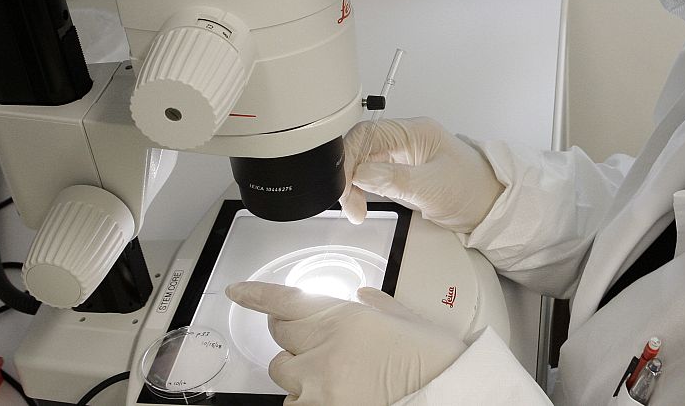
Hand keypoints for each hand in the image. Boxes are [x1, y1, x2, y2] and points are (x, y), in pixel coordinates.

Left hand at [226, 281, 466, 405]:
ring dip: (298, 373)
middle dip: (292, 337)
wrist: (446, 395)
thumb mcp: (406, 321)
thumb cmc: (434, 360)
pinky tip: (331, 396)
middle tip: (314, 345)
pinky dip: (308, 399)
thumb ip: (377, 306)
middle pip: (280, 338)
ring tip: (330, 378)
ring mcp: (317, 387)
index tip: (237, 291)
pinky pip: (296, 404)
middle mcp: (322, 349)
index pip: (284, 301)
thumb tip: (363, 297)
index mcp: (343, 317)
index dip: (255, 294)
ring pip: (283, 375)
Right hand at [337, 117, 502, 232]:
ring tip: (355, 208)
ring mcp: (403, 156)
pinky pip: (371, 176)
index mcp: (415, 132)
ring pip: (363, 162)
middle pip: (361, 147)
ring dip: (352, 184)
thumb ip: (394, 180)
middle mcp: (406, 140)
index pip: (368, 134)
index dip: (349, 158)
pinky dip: (360, 190)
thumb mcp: (432, 188)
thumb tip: (361, 174)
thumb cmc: (473, 190)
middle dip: (348, 175)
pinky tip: (360, 203)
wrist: (491, 207)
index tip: (343, 185)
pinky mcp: (401, 173)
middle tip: (348, 202)